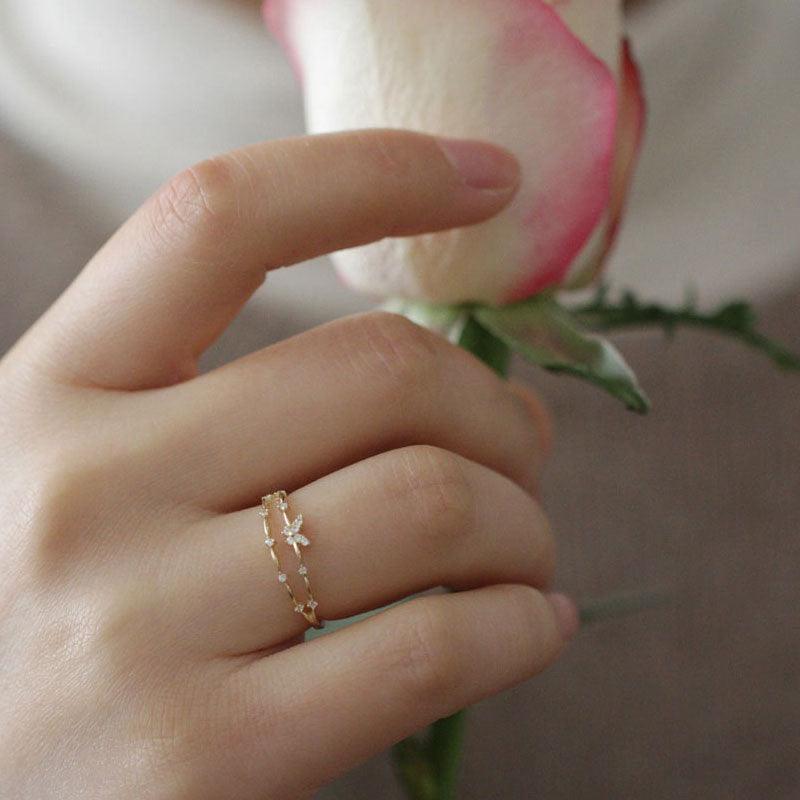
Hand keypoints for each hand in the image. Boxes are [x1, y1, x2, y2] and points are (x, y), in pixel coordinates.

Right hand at [0, 129, 575, 798]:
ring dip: (522, 520)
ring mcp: (144, 629)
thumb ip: (225, 409)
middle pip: (375, 372)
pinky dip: (521, 625)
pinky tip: (530, 623)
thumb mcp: (87, 473)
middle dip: (494, 406)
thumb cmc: (40, 617)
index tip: (486, 180)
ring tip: (526, 547)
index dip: (374, 171)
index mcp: (54, 392)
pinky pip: (432, 649)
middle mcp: (87, 490)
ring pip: (429, 503)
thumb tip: (457, 383)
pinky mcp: (208, 759)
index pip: (221, 220)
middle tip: (522, 445)